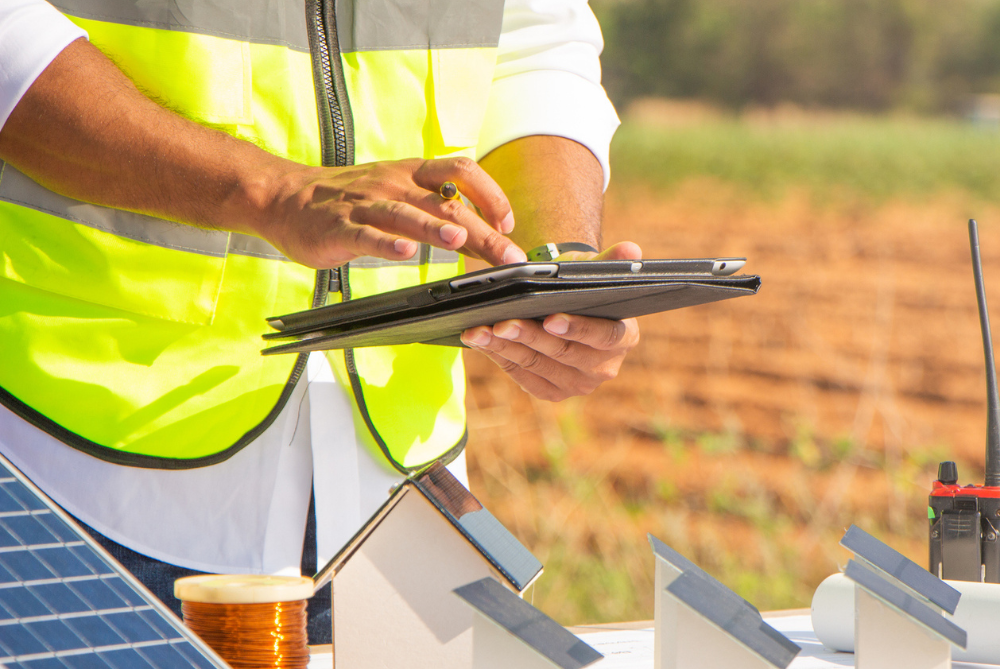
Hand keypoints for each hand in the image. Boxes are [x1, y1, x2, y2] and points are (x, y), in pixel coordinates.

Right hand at [254, 157, 527, 268]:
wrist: (287, 197)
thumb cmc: (350, 200)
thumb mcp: (398, 193)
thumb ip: (435, 209)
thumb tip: (482, 231)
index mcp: (412, 174)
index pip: (462, 172)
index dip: (491, 194)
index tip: (509, 223)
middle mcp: (394, 184)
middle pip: (446, 202)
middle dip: (482, 230)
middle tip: (507, 254)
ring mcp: (366, 205)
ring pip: (407, 214)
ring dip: (435, 226)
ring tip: (460, 239)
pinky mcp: (340, 228)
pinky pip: (366, 235)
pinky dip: (387, 243)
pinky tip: (404, 252)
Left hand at [460, 241, 641, 401]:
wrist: (567, 306)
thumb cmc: (581, 285)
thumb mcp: (596, 270)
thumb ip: (612, 260)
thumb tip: (632, 251)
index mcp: (624, 338)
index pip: (603, 335)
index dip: (577, 328)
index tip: (550, 319)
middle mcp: (604, 368)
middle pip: (563, 353)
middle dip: (528, 336)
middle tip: (501, 322)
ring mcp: (578, 384)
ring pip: (537, 366)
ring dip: (505, 347)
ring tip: (479, 330)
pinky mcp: (552, 392)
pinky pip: (522, 376)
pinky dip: (499, 357)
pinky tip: (480, 341)